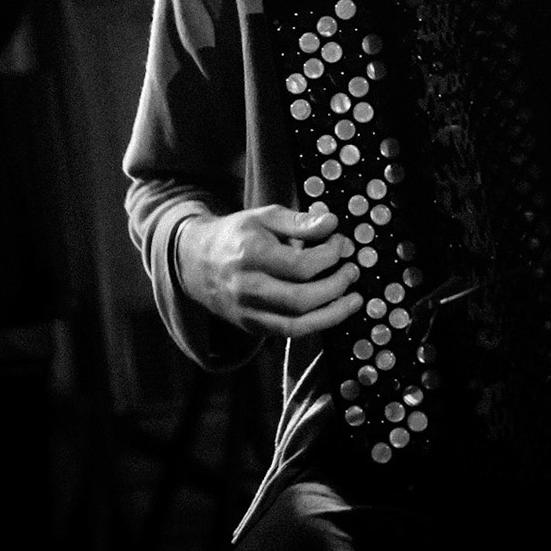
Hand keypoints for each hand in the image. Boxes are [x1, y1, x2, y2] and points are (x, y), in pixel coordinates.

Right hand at [177, 205, 363, 337]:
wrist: (196, 262)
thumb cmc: (237, 235)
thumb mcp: (265, 216)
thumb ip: (299, 221)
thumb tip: (331, 223)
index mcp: (251, 255)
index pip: (300, 265)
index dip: (330, 255)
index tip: (341, 243)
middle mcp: (247, 288)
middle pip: (300, 299)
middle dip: (335, 286)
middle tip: (352, 271)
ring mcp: (247, 312)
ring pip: (296, 325)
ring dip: (333, 314)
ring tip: (354, 298)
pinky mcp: (251, 326)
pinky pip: (288, 333)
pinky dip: (315, 325)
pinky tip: (332, 311)